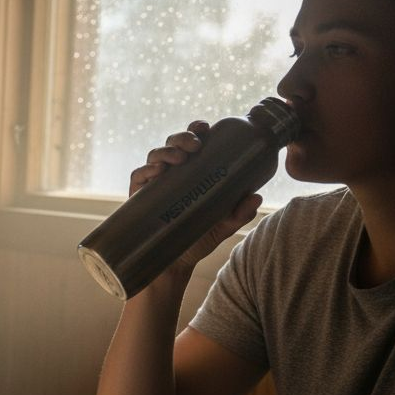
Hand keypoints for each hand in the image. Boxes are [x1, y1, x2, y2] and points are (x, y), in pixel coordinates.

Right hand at [128, 121, 262, 274]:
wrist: (172, 266)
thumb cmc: (198, 241)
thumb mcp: (223, 227)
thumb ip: (239, 214)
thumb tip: (256, 197)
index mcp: (192, 172)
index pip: (193, 143)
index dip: (196, 130)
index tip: (206, 128)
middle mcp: (171, 174)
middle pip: (173, 144)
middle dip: (182, 137)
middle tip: (195, 145)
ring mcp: (153, 184)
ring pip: (155, 155)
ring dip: (166, 151)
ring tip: (178, 159)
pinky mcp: (137, 197)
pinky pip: (138, 176)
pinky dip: (146, 170)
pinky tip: (156, 172)